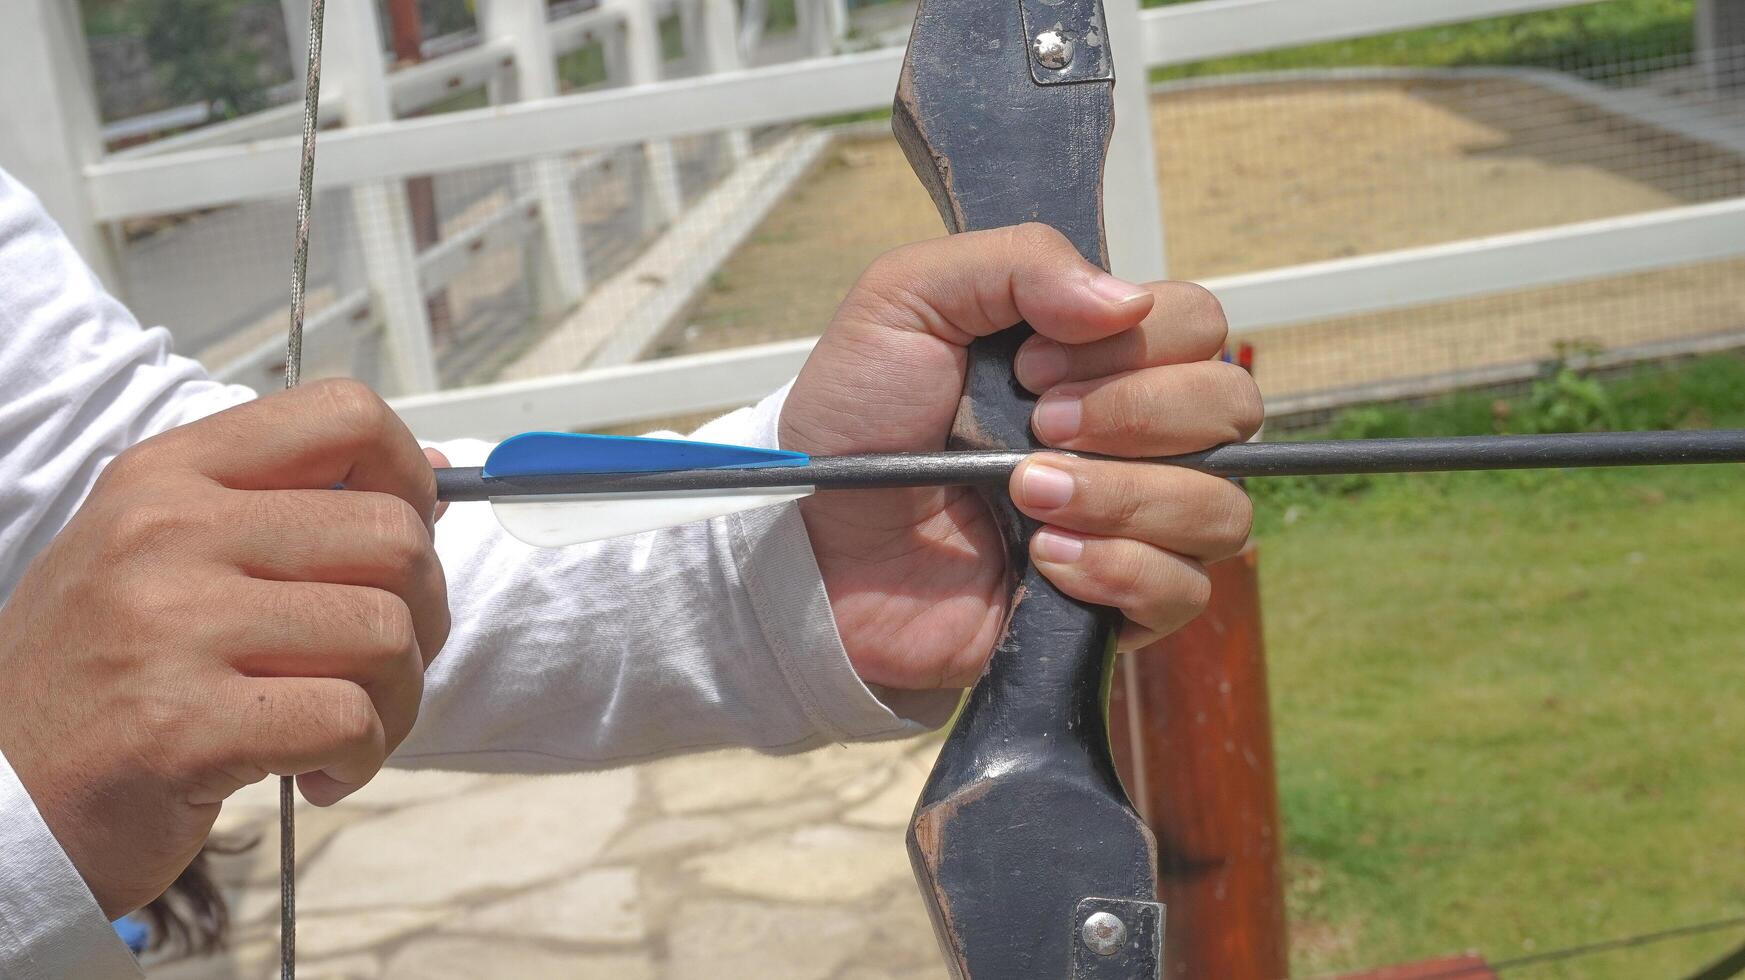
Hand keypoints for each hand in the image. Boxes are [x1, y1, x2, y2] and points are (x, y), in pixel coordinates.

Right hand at [0, 380, 449, 915]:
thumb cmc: (103, 680)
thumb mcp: (166, 558)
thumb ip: (289, 508)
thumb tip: (433, 472)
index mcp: (169, 475)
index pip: (345, 416)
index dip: (410, 477)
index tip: (406, 543)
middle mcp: (167, 531)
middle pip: (395, 538)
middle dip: (422, 617)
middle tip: (378, 668)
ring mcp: (171, 625)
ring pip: (387, 634)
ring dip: (395, 702)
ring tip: (343, 731)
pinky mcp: (183, 724)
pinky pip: (349, 720)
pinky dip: (360, 758)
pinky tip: (315, 775)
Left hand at [782, 225, 1260, 689]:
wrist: (811, 545)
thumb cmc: (854, 421)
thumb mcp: (907, 300)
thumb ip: (1018, 263)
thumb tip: (1129, 300)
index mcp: (1093, 355)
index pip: (1197, 324)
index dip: (1135, 343)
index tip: (1031, 368)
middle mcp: (1130, 435)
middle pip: (1232, 407)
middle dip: (1136, 416)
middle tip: (1036, 429)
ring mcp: (1129, 522)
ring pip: (1219, 507)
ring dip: (1125, 498)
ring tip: (1027, 499)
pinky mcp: (1114, 605)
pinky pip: (1184, 592)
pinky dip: (1120, 571)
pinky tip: (1044, 560)